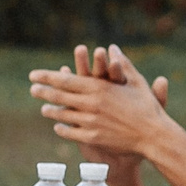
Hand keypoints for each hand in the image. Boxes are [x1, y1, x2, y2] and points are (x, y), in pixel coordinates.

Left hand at [29, 44, 172, 160]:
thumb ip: (122, 63)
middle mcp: (91, 104)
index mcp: (99, 87)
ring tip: (43, 109)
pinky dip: (63, 128)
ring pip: (64, 115)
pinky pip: (71, 132)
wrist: (154, 135)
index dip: (47, 77)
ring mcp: (90, 122)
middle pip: (59, 97)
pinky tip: (58, 127)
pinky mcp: (93, 137)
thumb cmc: (147, 106)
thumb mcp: (136, 81)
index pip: (65, 80)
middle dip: (43, 92)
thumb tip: (113, 47)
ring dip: (51, 111)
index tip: (33, 75)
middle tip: (32, 89)